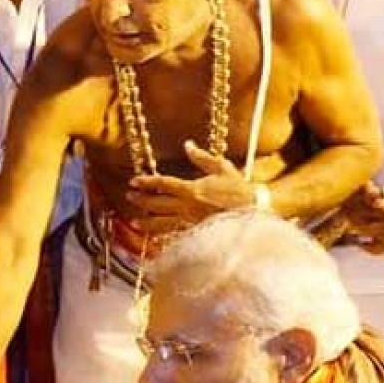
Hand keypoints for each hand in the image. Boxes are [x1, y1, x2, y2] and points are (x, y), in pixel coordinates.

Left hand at [127, 140, 254, 227]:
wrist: (253, 211)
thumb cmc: (238, 188)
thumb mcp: (222, 167)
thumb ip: (202, 157)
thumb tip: (188, 145)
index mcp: (191, 189)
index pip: (162, 184)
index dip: (146, 182)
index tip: (133, 181)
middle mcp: (187, 207)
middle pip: (157, 204)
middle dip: (141, 200)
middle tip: (129, 196)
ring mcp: (190, 222)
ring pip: (162, 224)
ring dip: (146, 222)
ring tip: (135, 221)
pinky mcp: (196, 234)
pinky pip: (174, 236)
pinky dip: (162, 236)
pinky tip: (154, 237)